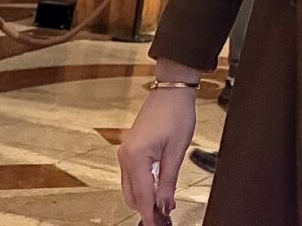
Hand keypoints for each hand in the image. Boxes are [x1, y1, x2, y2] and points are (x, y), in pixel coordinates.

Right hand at [118, 89, 196, 225]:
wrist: (172, 89)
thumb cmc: (176, 113)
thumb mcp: (177, 151)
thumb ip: (168, 182)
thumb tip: (165, 207)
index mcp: (136, 157)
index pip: (142, 197)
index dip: (150, 216)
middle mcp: (125, 156)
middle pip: (132, 195)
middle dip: (146, 209)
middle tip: (163, 219)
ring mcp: (125, 152)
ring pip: (130, 187)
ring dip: (143, 199)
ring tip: (162, 208)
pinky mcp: (129, 149)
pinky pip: (131, 176)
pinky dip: (142, 186)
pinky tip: (156, 190)